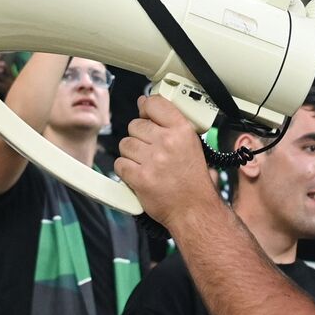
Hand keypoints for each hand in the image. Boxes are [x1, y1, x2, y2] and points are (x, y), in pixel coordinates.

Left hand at [115, 95, 220, 228]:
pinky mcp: (139, 177)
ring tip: (146, 164)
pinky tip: (139, 174)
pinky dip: (126, 170)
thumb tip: (144, 103)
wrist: (194, 210)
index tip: (146, 113)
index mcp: (182, 131)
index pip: (154, 104)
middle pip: (135, 125)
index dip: (146, 108)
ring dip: (132, 154)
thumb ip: (170, 124)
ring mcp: (152, 160)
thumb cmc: (193, 180)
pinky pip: (119, 163)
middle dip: (140, 137)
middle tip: (151, 150)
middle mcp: (167, 142)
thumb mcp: (192, 145)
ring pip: (125, 144)